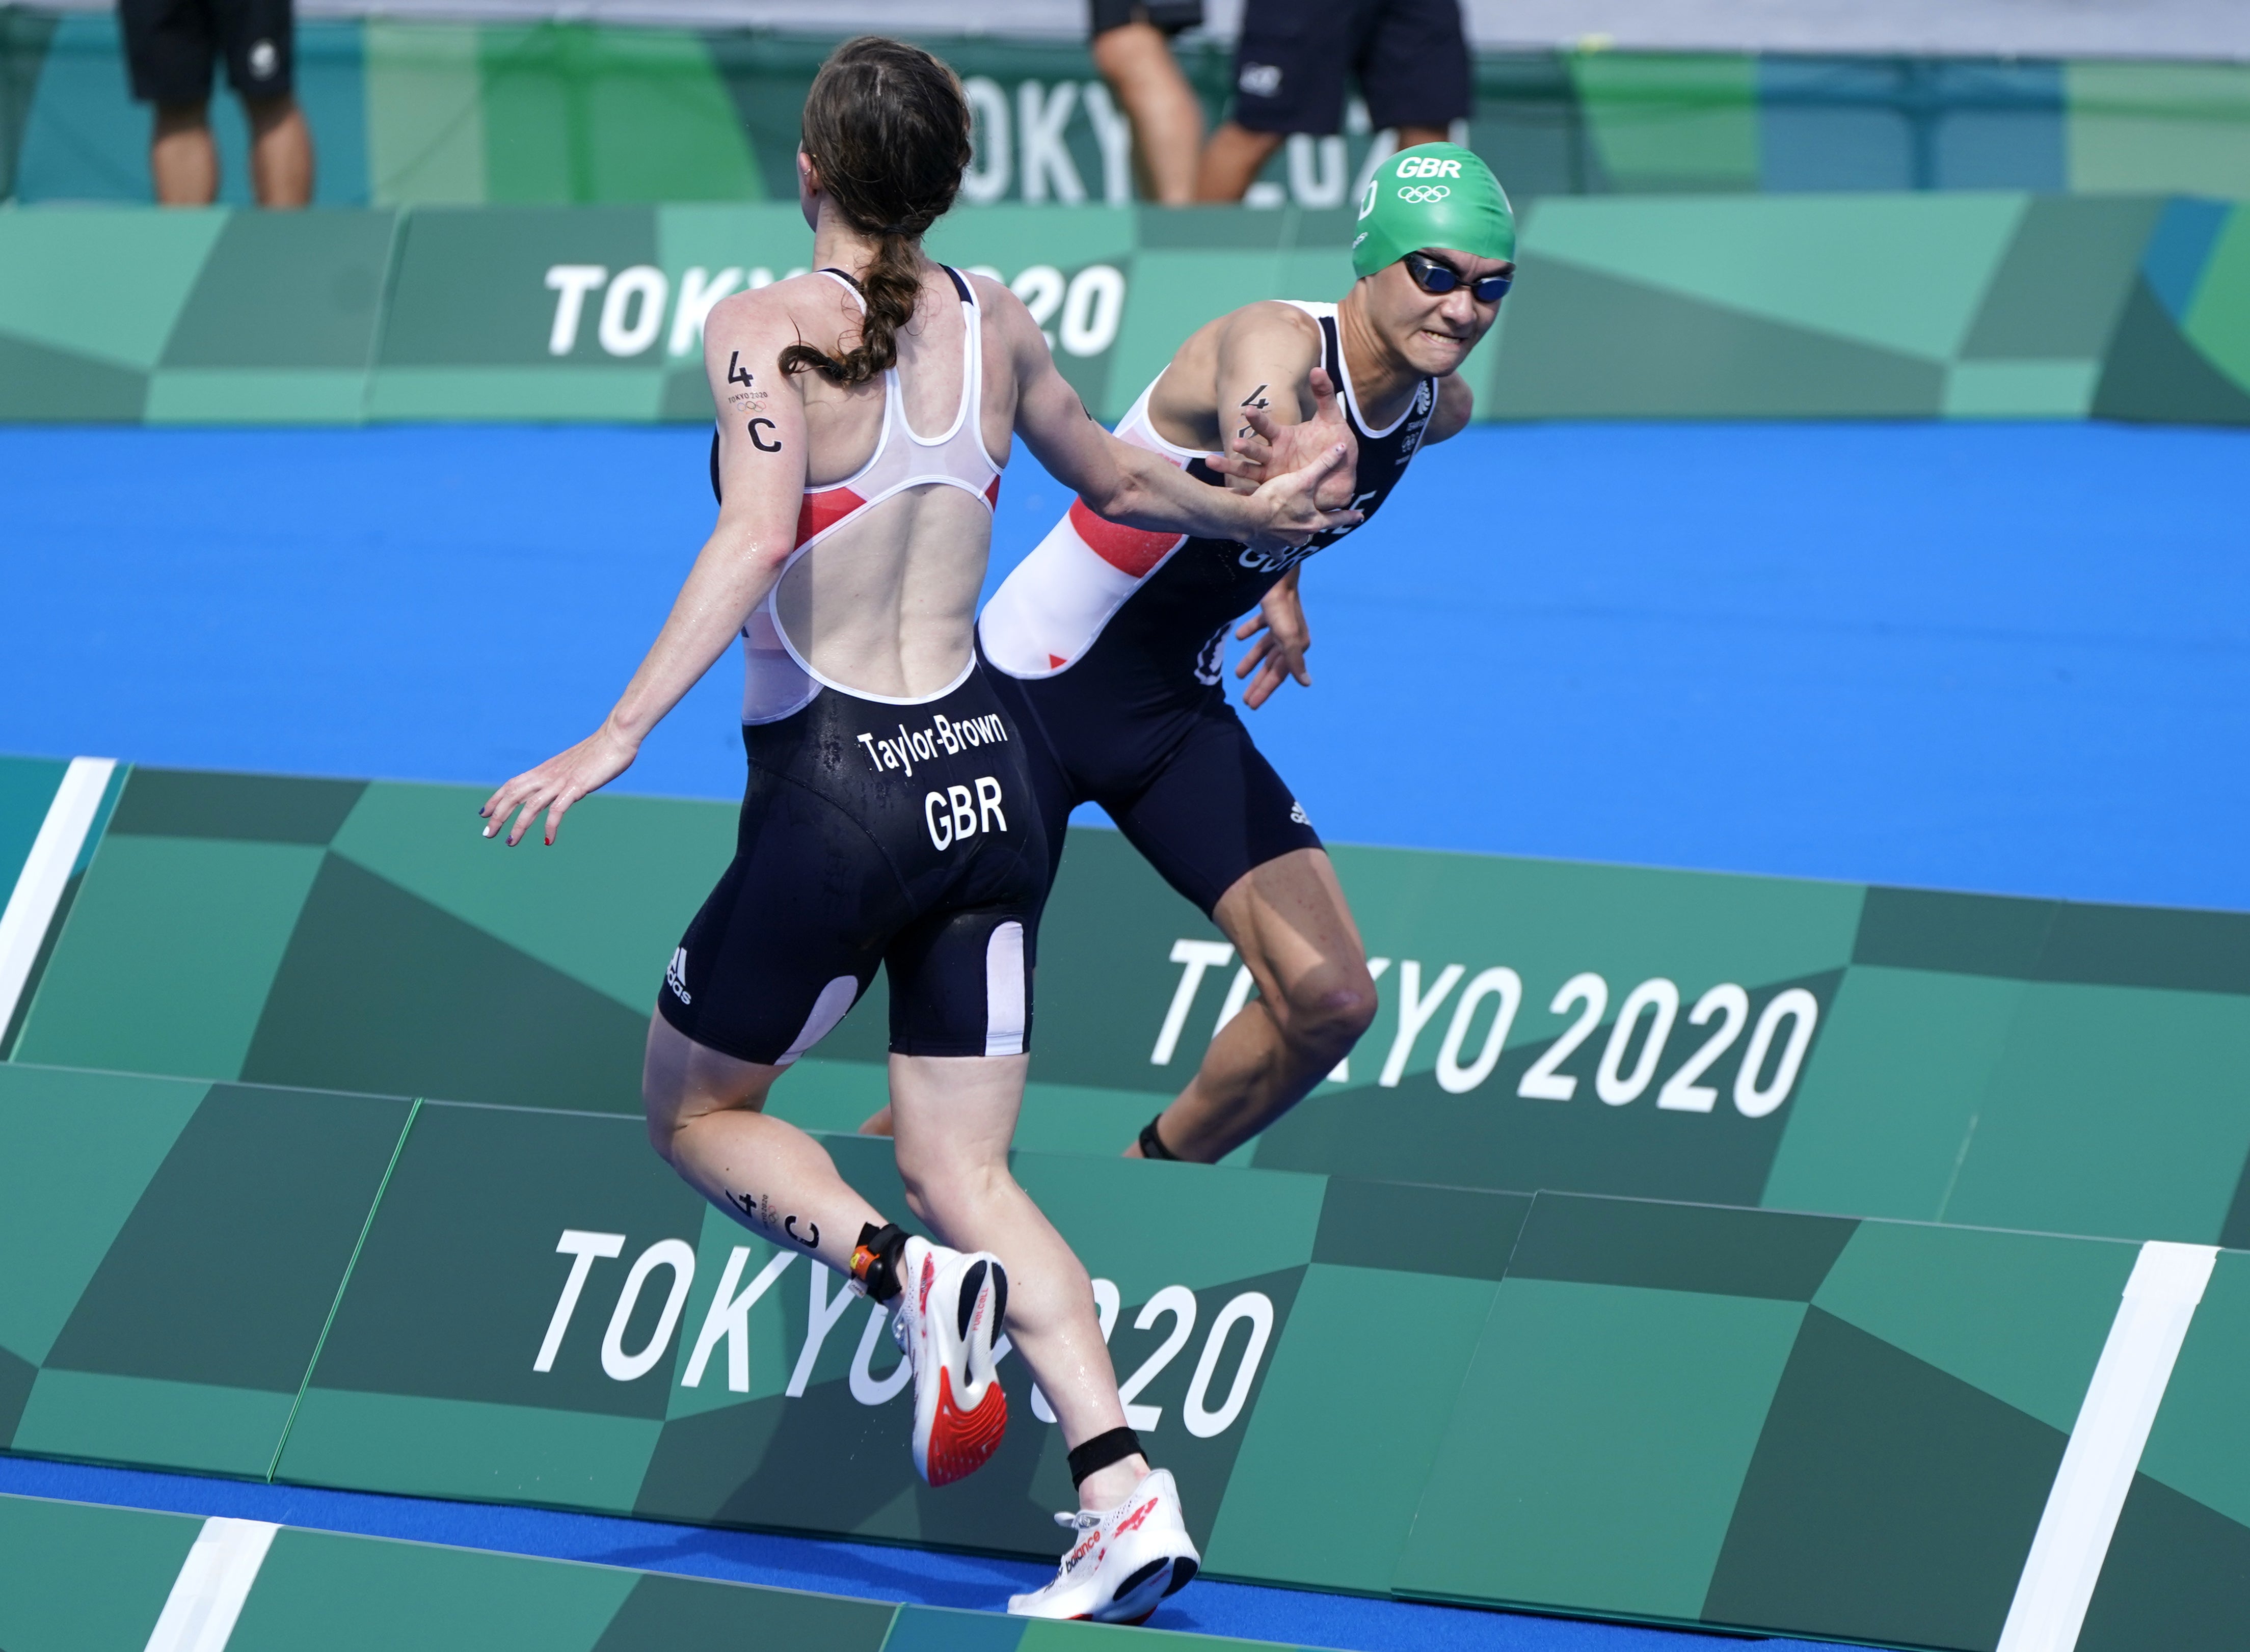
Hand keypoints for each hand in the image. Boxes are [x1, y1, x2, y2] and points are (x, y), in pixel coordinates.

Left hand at [480, 723, 637, 846]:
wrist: (616, 737)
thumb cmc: (600, 751)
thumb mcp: (574, 767)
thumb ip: (564, 779)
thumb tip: (561, 792)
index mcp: (545, 769)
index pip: (512, 784)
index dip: (496, 799)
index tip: (484, 813)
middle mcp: (548, 775)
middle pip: (514, 796)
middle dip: (499, 815)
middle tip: (488, 834)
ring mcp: (561, 781)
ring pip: (530, 805)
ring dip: (518, 825)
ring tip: (510, 842)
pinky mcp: (576, 787)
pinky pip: (557, 810)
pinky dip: (550, 826)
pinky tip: (547, 840)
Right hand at [1208, 367, 1359, 513]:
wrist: (1345, 475)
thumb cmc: (1336, 444)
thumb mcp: (1332, 418)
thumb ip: (1323, 394)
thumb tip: (1317, 368)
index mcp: (1283, 437)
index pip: (1266, 426)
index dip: (1258, 419)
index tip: (1248, 410)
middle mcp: (1274, 455)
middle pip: (1254, 449)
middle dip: (1244, 446)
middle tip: (1235, 443)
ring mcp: (1273, 474)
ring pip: (1248, 470)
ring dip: (1233, 467)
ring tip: (1213, 463)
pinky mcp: (1278, 491)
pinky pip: (1257, 492)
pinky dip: (1242, 493)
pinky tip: (1227, 495)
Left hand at [1235, 582, 1310, 708]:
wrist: (1277, 576)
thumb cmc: (1282, 609)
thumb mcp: (1287, 638)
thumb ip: (1294, 662)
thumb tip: (1306, 684)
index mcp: (1295, 647)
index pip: (1277, 675)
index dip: (1265, 690)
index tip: (1252, 705)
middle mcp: (1289, 638)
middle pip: (1270, 666)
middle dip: (1258, 682)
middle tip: (1245, 700)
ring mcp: (1280, 624)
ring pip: (1263, 649)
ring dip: (1251, 661)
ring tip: (1238, 675)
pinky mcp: (1271, 611)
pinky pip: (1259, 627)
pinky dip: (1250, 633)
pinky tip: (1239, 637)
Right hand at [1243, 438, 1358, 552]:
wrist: (1248, 517)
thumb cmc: (1277, 497)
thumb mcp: (1303, 478)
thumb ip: (1323, 464)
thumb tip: (1342, 448)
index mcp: (1313, 522)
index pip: (1337, 518)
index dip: (1349, 516)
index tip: (1360, 517)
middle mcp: (1300, 536)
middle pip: (1312, 531)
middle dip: (1313, 526)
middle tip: (1316, 522)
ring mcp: (1283, 544)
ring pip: (1292, 542)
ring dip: (1292, 537)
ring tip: (1291, 532)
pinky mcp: (1265, 547)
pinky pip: (1271, 549)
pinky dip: (1271, 546)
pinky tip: (1268, 542)